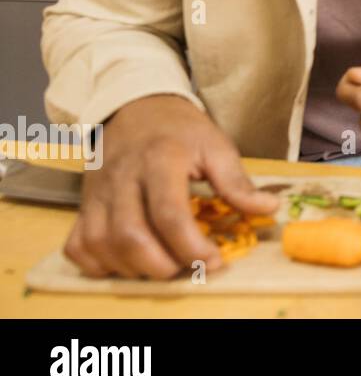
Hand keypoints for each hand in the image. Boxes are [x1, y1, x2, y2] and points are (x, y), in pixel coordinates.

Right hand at [65, 95, 278, 279]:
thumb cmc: (181, 130)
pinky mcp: (83, 203)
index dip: (191, 246)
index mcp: (161, 159)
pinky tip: (127, 262)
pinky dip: (98, 264)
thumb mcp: (216, 145)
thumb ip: (238, 182)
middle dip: (160, 265)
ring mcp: (97, 192)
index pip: (169, 213)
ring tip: (164, 267)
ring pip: (101, 244)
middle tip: (188, 269)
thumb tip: (268, 209)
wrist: (137, 107)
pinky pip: (78, 245)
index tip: (214, 260)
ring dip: (133, 268)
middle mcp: (123, 177)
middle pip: (129, 235)